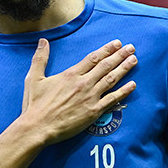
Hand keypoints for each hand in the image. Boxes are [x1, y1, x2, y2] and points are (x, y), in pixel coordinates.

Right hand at [21, 38, 136, 144]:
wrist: (38, 127)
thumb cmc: (35, 104)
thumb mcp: (33, 78)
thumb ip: (40, 58)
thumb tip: (43, 41)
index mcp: (70, 74)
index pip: (93, 58)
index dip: (106, 50)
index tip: (116, 43)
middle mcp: (83, 83)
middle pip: (106, 66)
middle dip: (120, 55)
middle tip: (131, 48)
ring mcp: (90, 97)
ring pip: (111, 79)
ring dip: (124, 69)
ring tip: (134, 60)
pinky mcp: (94, 112)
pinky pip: (112, 99)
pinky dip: (124, 91)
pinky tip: (133, 85)